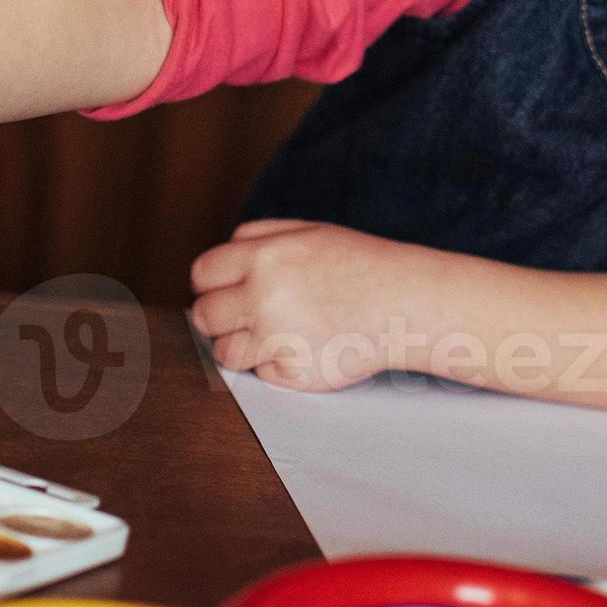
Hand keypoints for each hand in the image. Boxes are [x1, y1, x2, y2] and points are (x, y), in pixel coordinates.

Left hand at [187, 219, 429, 392]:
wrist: (404, 304)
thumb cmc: (360, 267)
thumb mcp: (307, 232)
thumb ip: (257, 239)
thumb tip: (214, 264)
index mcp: (264, 256)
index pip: (202, 274)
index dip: (209, 284)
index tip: (221, 292)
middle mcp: (264, 297)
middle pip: (204, 316)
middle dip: (218, 317)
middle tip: (243, 316)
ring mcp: (277, 338)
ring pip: (225, 353)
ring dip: (242, 346)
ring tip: (274, 333)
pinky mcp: (293, 373)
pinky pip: (261, 374)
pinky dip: (277, 366)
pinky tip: (305, 347)